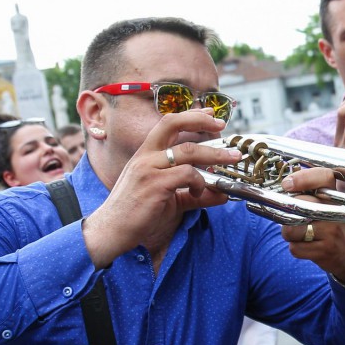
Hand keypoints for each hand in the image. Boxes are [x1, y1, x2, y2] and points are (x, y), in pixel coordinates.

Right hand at [82, 110, 239, 268]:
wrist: (113, 230)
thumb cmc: (138, 213)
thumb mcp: (171, 199)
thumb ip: (196, 193)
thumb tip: (222, 193)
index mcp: (146, 154)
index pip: (168, 123)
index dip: (190, 115)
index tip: (210, 114)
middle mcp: (145, 156)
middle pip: (173, 124)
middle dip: (200, 120)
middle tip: (223, 125)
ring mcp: (148, 168)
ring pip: (187, 151)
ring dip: (214, 154)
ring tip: (231, 158)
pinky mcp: (154, 184)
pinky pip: (186, 174)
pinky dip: (200, 181)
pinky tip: (199, 192)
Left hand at [280, 167, 344, 283]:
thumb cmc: (332, 225)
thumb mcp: (329, 204)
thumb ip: (310, 194)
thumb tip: (284, 187)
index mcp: (336, 195)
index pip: (323, 176)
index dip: (303, 178)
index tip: (287, 184)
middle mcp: (336, 211)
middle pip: (298, 205)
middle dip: (289, 214)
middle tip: (297, 219)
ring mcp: (331, 231)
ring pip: (291, 230)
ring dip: (290, 234)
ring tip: (303, 234)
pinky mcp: (325, 250)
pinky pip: (295, 248)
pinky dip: (296, 248)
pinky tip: (308, 246)